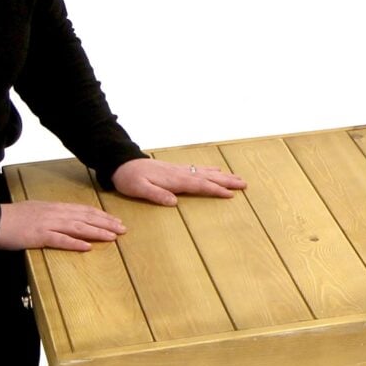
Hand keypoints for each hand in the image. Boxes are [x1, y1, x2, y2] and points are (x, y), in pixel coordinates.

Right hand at [0, 199, 126, 252]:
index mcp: (54, 207)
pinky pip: (59, 240)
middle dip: (105, 223)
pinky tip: (87, 247)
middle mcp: (54, 213)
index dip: (101, 215)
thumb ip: (52, 214)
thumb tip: (66, 219)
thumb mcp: (36, 211)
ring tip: (112, 237)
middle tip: (122, 229)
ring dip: (96, 232)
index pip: (83, 210)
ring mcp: (47, 224)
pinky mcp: (38, 236)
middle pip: (85, 217)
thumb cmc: (12, 218)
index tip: (115, 220)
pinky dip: (74, 243)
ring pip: (77, 227)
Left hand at [109, 156, 247, 204]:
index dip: (215, 189)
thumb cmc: (128, 178)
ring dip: (222, 175)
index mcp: (173, 180)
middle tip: (244, 183)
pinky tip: (215, 170)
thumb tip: (174, 202)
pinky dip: (209, 170)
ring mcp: (178, 170)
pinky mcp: (175, 169)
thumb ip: (156, 194)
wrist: (120, 163)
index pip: (199, 185)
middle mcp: (179, 173)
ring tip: (237, 177)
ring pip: (205, 172)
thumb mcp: (138, 189)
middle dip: (226, 180)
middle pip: (207, 177)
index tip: (230, 194)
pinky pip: (197, 169)